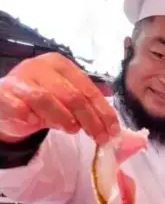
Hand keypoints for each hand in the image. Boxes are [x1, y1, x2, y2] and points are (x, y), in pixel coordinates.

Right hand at [0, 53, 119, 143]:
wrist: (9, 103)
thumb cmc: (45, 101)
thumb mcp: (69, 99)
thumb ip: (89, 105)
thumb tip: (114, 123)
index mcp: (60, 65)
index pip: (88, 89)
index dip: (103, 112)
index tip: (113, 131)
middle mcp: (40, 67)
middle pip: (72, 95)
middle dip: (90, 120)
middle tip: (99, 138)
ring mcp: (19, 79)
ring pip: (45, 99)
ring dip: (63, 118)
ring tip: (71, 130)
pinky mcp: (2, 93)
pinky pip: (14, 104)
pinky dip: (25, 113)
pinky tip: (34, 122)